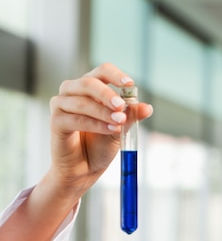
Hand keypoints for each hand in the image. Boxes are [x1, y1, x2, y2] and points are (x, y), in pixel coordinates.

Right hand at [49, 63, 152, 196]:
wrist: (85, 169)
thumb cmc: (100, 145)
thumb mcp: (120, 128)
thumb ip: (130, 116)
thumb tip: (147, 108)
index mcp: (89, 87)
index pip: (101, 71)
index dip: (115, 75)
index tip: (130, 84)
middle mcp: (72, 91)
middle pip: (89, 82)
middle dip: (108, 94)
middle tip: (121, 106)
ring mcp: (61, 105)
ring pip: (82, 101)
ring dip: (103, 112)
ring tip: (120, 122)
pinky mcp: (56, 121)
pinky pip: (76, 119)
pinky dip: (95, 124)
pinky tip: (110, 130)